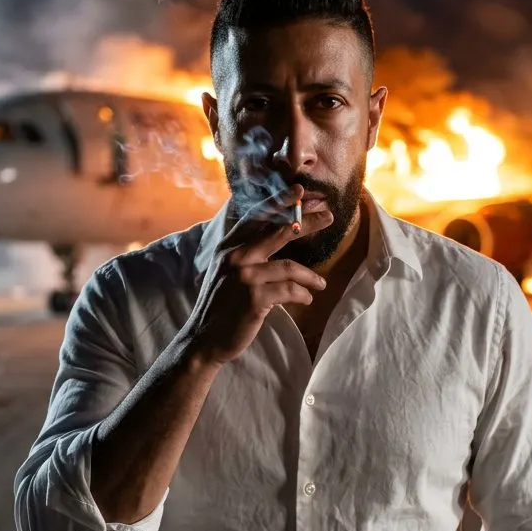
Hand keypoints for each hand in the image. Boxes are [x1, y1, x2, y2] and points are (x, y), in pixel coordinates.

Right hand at [186, 184, 333, 365]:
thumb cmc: (220, 307)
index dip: (279, 202)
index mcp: (228, 248)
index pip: (256, 217)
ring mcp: (244, 277)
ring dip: (310, 276)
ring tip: (321, 284)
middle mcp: (235, 257)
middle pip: (278, 232)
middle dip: (306, 222)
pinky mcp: (254, 299)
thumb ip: (245, 255)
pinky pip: (289, 291)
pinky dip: (303, 294)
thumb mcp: (226, 274)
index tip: (299, 190)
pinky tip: (308, 299)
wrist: (203, 339)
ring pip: (289, 266)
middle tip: (328, 215)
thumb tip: (273, 239)